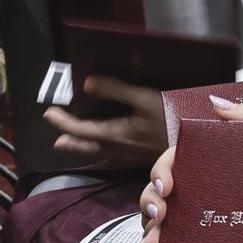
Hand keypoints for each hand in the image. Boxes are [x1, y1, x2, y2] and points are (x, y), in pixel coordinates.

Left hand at [45, 78, 166, 163]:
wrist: (194, 146)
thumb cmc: (171, 119)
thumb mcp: (144, 98)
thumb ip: (115, 89)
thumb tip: (86, 83)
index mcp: (114, 134)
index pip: (79, 129)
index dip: (62, 121)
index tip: (48, 113)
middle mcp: (117, 149)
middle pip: (86, 147)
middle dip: (70, 142)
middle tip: (57, 140)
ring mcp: (129, 157)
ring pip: (98, 154)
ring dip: (83, 148)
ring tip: (72, 144)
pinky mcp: (139, 159)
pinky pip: (112, 158)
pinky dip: (100, 153)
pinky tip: (106, 150)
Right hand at [134, 95, 242, 242]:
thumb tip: (216, 103)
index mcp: (203, 161)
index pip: (171, 161)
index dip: (162, 170)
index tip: (166, 185)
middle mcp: (193, 185)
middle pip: (157, 190)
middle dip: (150, 201)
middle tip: (160, 214)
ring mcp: (194, 212)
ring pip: (158, 217)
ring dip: (149, 228)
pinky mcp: (198, 235)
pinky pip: (170, 240)